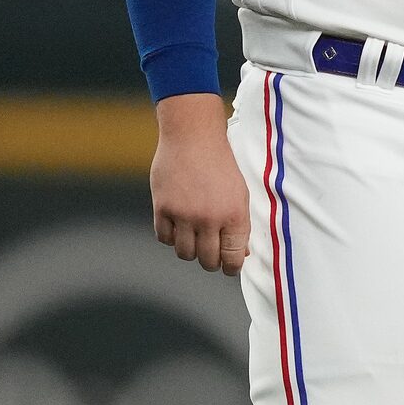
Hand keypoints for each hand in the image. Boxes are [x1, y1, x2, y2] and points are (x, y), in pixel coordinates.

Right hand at [150, 93, 247, 275]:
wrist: (193, 137)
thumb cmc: (221, 166)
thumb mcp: (239, 194)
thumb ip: (239, 225)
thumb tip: (241, 255)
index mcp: (234, 216)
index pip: (233, 259)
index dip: (231, 267)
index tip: (228, 266)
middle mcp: (209, 219)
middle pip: (207, 261)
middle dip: (210, 262)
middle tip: (210, 255)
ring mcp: (184, 215)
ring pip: (184, 253)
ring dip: (190, 250)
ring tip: (194, 238)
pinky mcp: (162, 208)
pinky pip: (164, 238)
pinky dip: (170, 237)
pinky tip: (177, 226)